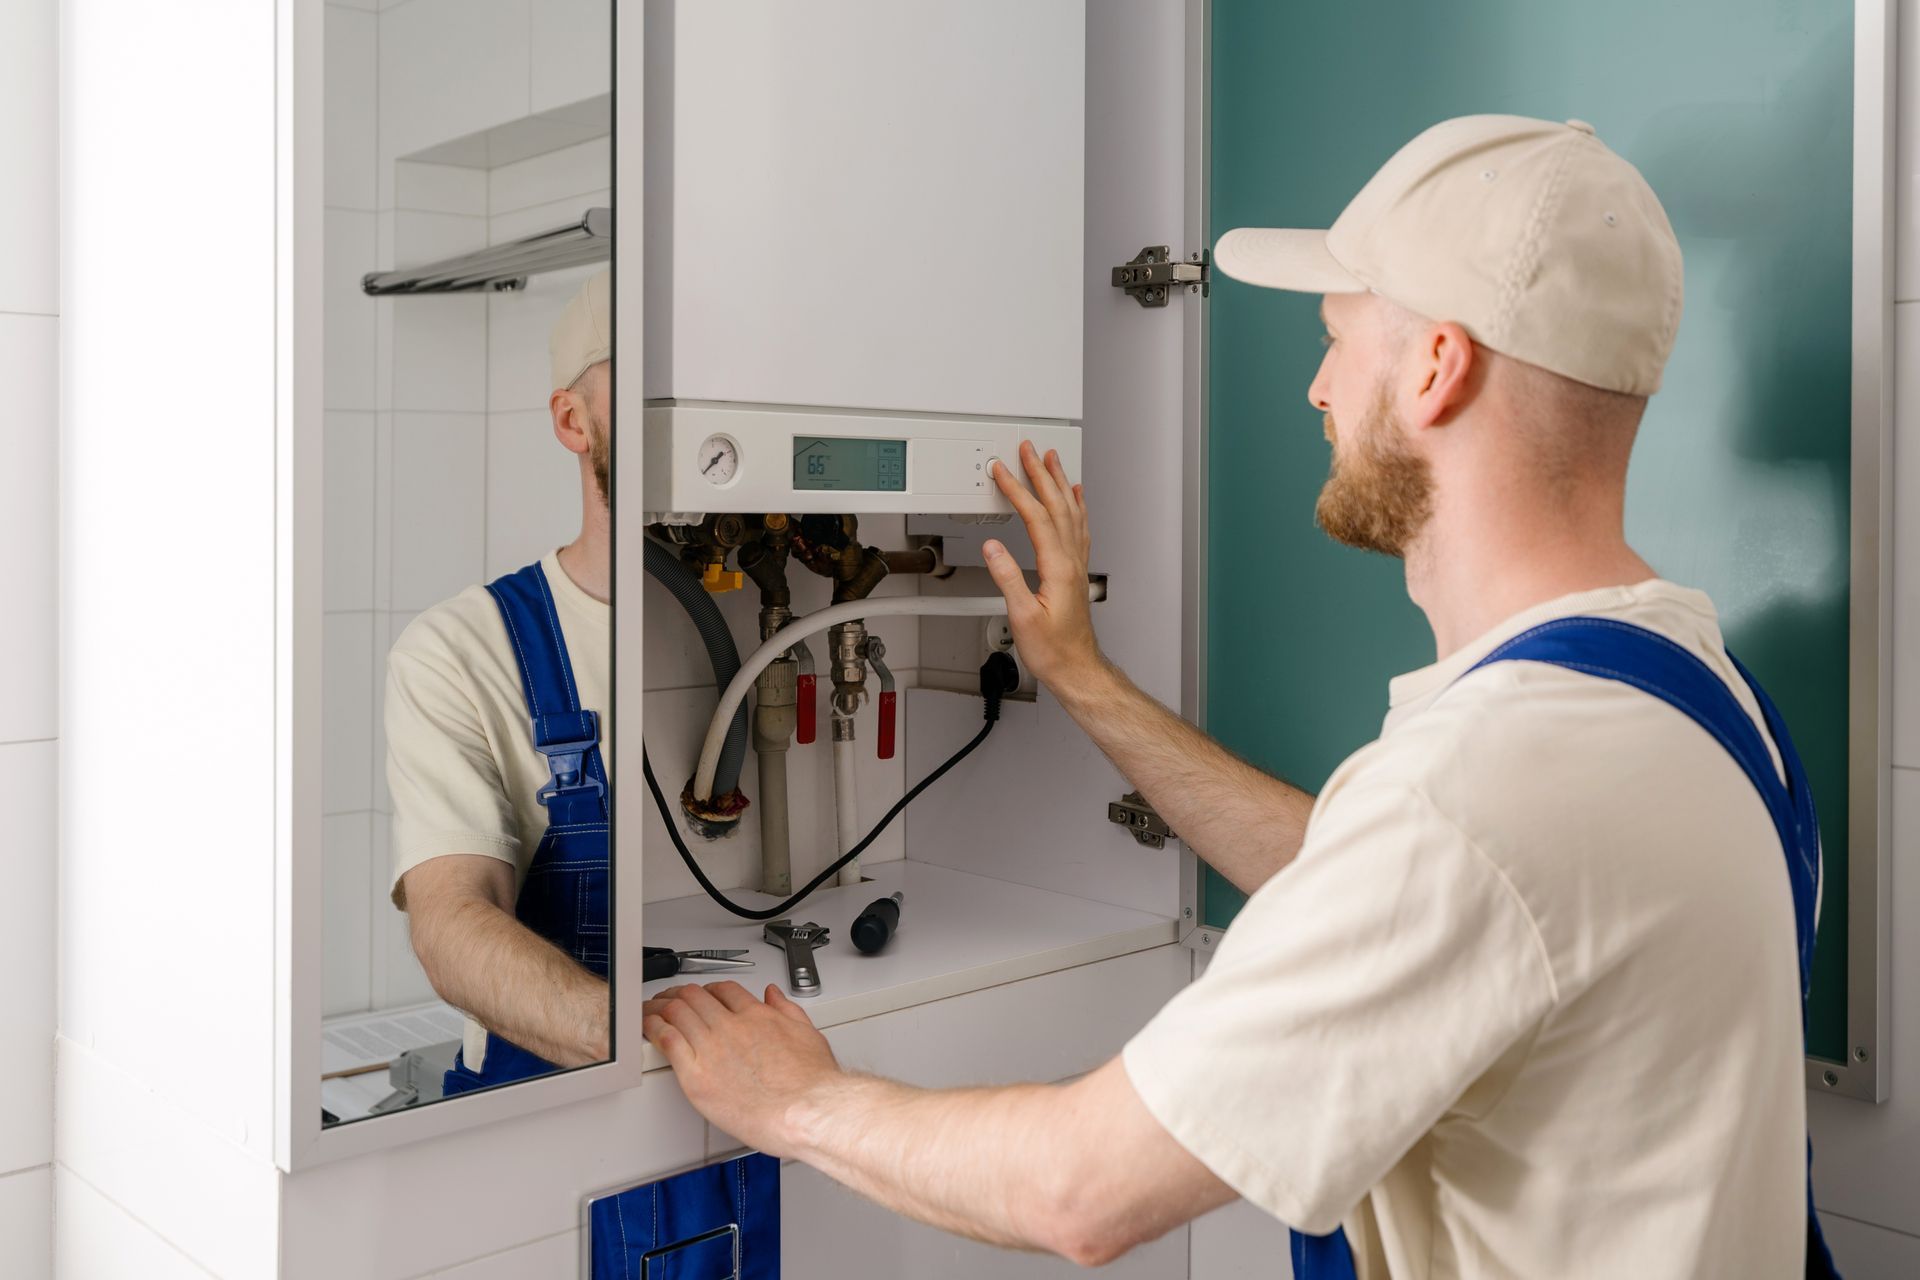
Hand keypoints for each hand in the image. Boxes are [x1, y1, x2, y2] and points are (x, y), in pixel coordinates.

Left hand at [643, 981, 842, 1156]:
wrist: (806, 1112)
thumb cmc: (812, 1084)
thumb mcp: (807, 1034)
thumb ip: (787, 1010)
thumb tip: (774, 995)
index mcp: (758, 1016)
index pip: (724, 990)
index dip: (708, 990)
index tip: (701, 996)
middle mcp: (732, 1026)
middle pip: (695, 996)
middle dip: (677, 994)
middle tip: (668, 999)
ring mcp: (712, 1048)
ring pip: (676, 1012)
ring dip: (658, 1007)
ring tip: (649, 1010)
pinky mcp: (696, 1074)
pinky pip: (666, 1039)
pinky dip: (652, 1028)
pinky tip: (647, 1028)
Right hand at [983, 441, 1101, 689]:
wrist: (1077, 668)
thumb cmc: (1053, 650)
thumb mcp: (1022, 618)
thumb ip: (1007, 579)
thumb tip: (993, 548)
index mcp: (1057, 568)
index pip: (1036, 518)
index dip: (1017, 490)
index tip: (1002, 471)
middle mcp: (1072, 561)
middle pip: (1057, 506)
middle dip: (1041, 474)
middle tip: (1029, 449)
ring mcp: (1077, 565)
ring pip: (1072, 512)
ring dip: (1060, 483)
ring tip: (1052, 460)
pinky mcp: (1077, 572)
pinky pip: (1080, 528)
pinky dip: (1077, 506)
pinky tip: (1076, 496)